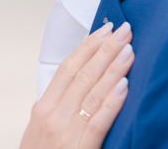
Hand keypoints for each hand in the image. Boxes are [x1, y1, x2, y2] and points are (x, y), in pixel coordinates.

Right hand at [20, 22, 133, 147]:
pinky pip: (99, 119)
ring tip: (128, 49)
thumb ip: (55, 107)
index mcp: (43, 106)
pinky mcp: (80, 146)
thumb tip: (75, 86)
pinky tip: (124, 85)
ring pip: (92, 90)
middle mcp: (53, 113)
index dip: (86, 47)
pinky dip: (112, 100)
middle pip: (81, 73)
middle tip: (121, 30)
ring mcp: (65, 129)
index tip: (102, 30)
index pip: (67, 68)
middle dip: (104, 49)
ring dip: (113, 67)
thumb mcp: (39, 129)